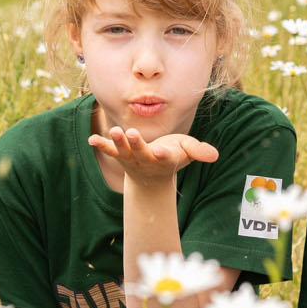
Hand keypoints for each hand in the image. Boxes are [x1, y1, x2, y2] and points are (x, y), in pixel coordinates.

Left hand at [88, 126, 217, 185]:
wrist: (152, 176)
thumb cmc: (173, 156)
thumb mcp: (188, 152)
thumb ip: (199, 151)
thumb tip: (215, 155)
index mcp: (165, 159)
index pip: (165, 158)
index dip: (163, 154)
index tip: (161, 151)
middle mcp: (147, 160)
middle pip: (140, 153)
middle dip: (136, 144)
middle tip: (131, 133)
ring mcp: (132, 158)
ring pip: (124, 151)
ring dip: (117, 142)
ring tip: (114, 131)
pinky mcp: (121, 155)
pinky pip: (109, 150)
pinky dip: (101, 145)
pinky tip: (91, 139)